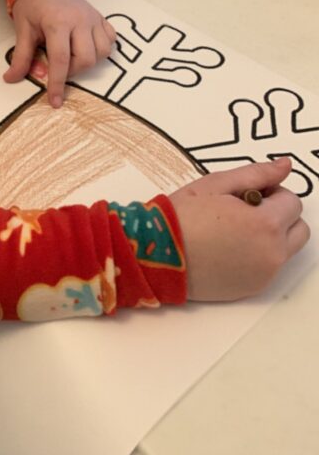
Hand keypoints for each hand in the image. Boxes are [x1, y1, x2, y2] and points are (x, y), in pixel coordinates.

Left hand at [5, 0, 115, 107]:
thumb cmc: (32, 6)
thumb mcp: (23, 29)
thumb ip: (21, 56)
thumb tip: (11, 78)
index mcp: (58, 22)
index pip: (60, 60)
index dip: (57, 83)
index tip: (55, 101)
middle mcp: (80, 20)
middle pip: (85, 59)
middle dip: (73, 71)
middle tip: (59, 67)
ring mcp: (93, 18)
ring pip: (101, 52)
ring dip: (87, 62)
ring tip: (72, 56)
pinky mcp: (101, 18)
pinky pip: (110, 40)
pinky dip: (101, 49)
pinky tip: (86, 46)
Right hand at [169, 158, 309, 301]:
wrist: (155, 256)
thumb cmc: (180, 218)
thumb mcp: (215, 185)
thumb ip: (255, 174)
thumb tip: (284, 166)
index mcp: (265, 224)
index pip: (292, 202)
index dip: (271, 193)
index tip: (247, 194)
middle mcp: (271, 254)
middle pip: (299, 229)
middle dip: (279, 216)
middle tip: (246, 210)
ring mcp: (264, 275)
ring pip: (286, 250)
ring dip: (271, 237)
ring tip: (235, 230)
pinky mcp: (252, 288)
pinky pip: (268, 267)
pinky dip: (257, 256)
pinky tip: (228, 248)